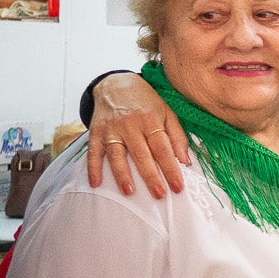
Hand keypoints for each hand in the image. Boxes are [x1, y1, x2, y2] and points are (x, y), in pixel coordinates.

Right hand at [84, 74, 189, 197]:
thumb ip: (177, 136)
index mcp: (152, 120)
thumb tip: (185, 161)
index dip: (171, 168)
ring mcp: (112, 129)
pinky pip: (93, 152)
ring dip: (122, 174)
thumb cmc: (146, 102)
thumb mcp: (167, 113)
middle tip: (159, 194)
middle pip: (142, 154)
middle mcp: (131, 125)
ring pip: (117, 154)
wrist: (116, 83)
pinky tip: (96, 183)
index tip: (178, 186)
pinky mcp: (96, 132)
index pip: (163, 149)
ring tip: (129, 191)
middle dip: (151, 176)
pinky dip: (93, 168)